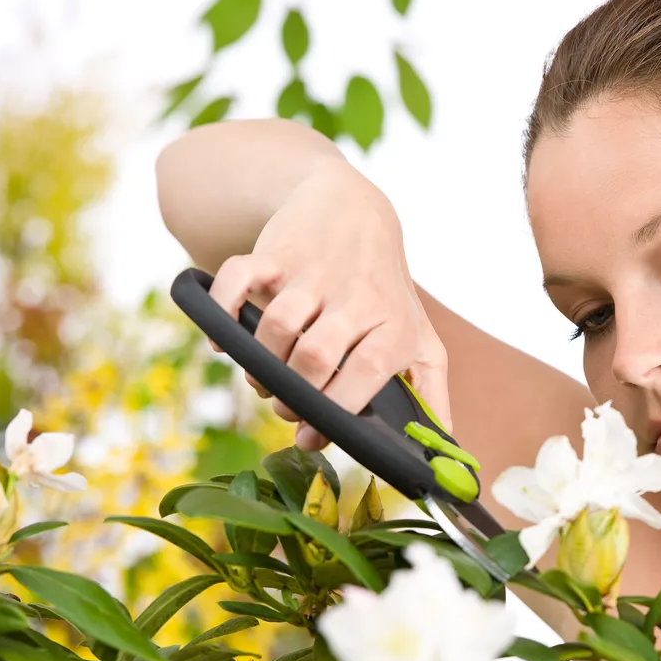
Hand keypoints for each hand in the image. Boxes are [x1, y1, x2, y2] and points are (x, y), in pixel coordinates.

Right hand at [206, 164, 450, 449]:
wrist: (353, 210)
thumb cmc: (385, 290)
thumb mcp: (419, 337)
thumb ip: (430, 394)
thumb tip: (439, 450)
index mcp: (393, 325)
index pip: (364, 374)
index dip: (335, 410)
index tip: (314, 433)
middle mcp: (357, 296)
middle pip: (314, 358)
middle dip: (291, 395)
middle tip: (287, 405)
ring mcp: (314, 272)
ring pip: (276, 327)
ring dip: (259, 364)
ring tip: (264, 376)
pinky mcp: (275, 253)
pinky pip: (238, 278)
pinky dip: (221, 312)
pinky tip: (223, 337)